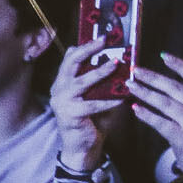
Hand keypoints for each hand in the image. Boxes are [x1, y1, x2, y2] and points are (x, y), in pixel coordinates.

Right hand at [49, 40, 126, 170]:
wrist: (84, 146)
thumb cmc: (94, 118)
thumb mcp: (99, 94)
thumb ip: (103, 78)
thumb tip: (118, 58)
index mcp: (64, 81)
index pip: (71, 58)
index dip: (85, 45)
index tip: (103, 36)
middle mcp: (59, 89)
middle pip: (70, 64)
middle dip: (88, 50)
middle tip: (105, 41)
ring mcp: (62, 102)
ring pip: (80, 82)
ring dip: (99, 72)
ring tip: (116, 64)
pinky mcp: (70, 115)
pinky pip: (91, 105)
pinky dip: (108, 101)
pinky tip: (122, 98)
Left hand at [128, 54, 182, 182]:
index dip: (179, 65)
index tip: (162, 56)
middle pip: (175, 88)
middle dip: (153, 78)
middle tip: (136, 71)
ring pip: (166, 103)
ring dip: (146, 93)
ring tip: (131, 86)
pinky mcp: (182, 137)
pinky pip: (161, 123)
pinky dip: (147, 115)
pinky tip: (135, 108)